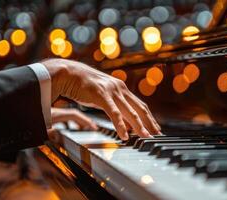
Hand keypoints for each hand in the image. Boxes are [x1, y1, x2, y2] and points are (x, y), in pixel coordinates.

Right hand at [41, 59, 160, 139]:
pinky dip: (120, 125)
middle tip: (157, 135)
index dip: (149, 117)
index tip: (156, 128)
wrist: (69, 74)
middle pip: (140, 108)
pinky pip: (114, 113)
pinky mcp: (102, 95)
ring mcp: (112, 91)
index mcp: (122, 88)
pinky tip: (124, 135)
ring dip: (139, 126)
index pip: (140, 105)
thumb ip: (115, 108)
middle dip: (150, 123)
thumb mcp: (103, 97)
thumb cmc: (84, 87)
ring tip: (146, 137)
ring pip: (130, 111)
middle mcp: (120, 88)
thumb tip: (125, 124)